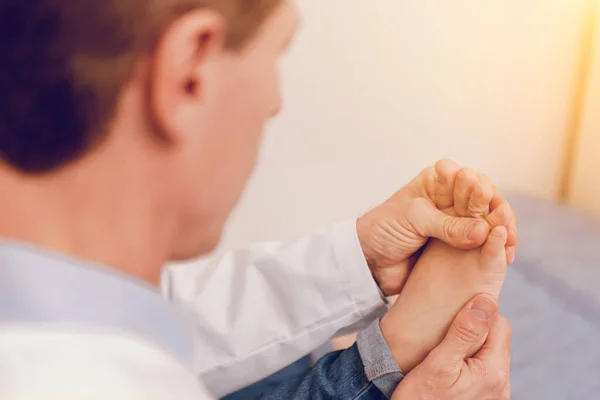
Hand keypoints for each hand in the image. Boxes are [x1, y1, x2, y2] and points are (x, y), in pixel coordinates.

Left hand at [357, 160, 517, 295]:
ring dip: (502, 232)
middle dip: (498, 212)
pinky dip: (495, 249)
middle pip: (485, 200)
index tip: (486, 204)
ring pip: (489, 222)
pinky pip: (483, 244)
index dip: (481, 191)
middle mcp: (450, 199)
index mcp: (437, 182)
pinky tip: (504, 258)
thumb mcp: (414, 219)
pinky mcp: (457, 246)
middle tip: (505, 229)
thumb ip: (448, 225)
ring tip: (508, 246)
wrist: (367, 261)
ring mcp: (455, 223)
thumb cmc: (382, 229)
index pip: (469, 179)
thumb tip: (485, 230)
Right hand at [391, 294, 511, 399]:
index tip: (452, 316)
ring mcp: (495, 395)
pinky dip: (468, 362)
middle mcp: (501, 385)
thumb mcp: (438, 363)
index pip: (499, 323)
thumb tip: (485, 301)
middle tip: (444, 334)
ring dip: (470, 347)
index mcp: (494, 371)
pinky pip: (483, 370)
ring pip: (490, 354)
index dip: (476, 314)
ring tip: (444, 352)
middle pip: (497, 339)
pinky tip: (448, 369)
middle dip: (474, 330)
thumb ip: (464, 333)